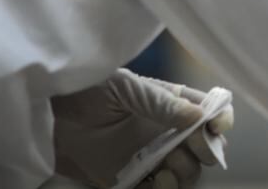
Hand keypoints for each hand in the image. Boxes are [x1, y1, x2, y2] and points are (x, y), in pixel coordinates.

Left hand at [52, 69, 232, 188]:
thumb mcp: (126, 88)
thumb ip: (161, 104)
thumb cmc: (88, 89)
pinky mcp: (129, 180)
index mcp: (170, 104)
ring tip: (167, 171)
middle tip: (192, 150)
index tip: (218, 127)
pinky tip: (154, 182)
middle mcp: (165, 132)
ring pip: (184, 175)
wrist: (49, 114)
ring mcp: (149, 158)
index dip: (219, 120)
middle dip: (204, 152)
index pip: (208, 112)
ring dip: (184, 175)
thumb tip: (198, 116)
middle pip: (202, 149)